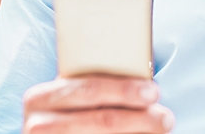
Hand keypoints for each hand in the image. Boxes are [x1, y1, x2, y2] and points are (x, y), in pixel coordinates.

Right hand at [22, 75, 173, 132]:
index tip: (154, 92)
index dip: (124, 90)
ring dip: (137, 132)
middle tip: (166, 118)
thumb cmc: (72, 110)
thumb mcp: (74, 94)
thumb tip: (144, 75)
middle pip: (101, 120)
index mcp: (41, 97)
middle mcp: (38, 123)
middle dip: (139, 118)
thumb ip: (97, 82)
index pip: (89, 90)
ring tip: (161, 127)